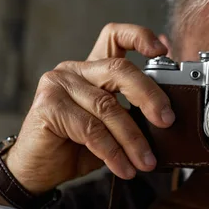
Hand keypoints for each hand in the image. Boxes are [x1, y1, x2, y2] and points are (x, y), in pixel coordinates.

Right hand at [5, 23, 174, 193]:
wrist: (41, 171)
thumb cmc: (78, 148)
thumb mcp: (114, 128)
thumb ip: (134, 112)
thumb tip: (167, 111)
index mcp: (92, 69)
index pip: (115, 36)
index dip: (139, 36)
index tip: (163, 49)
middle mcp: (74, 70)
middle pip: (119, 70)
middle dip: (149, 96)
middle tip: (167, 121)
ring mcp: (58, 85)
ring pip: (107, 107)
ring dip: (132, 139)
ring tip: (146, 162)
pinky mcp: (48, 106)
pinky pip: (91, 130)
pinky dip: (113, 152)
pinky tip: (124, 168)